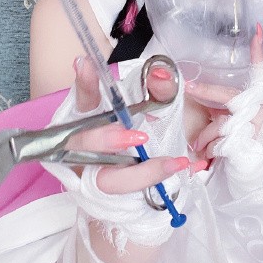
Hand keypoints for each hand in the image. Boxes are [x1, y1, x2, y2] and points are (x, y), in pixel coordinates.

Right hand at [69, 56, 199, 193]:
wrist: (138, 179)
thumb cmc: (137, 135)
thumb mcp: (150, 110)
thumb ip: (156, 92)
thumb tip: (161, 75)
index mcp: (87, 120)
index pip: (82, 100)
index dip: (83, 85)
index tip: (86, 64)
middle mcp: (82, 150)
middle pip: (81, 145)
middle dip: (105, 139)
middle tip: (137, 136)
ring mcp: (93, 177)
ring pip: (105, 180)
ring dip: (139, 172)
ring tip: (173, 163)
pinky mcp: (110, 198)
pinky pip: (129, 197)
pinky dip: (156, 184)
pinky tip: (181, 169)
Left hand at [187, 28, 262, 162]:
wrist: (261, 173)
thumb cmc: (246, 141)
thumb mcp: (238, 118)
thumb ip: (224, 105)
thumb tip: (195, 90)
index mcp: (262, 100)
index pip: (262, 73)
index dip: (258, 53)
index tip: (255, 31)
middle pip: (231, 97)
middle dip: (207, 92)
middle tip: (189, 87)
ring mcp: (257, 130)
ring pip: (221, 125)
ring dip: (205, 136)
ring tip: (199, 144)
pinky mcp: (248, 148)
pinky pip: (219, 144)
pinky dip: (210, 150)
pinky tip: (210, 155)